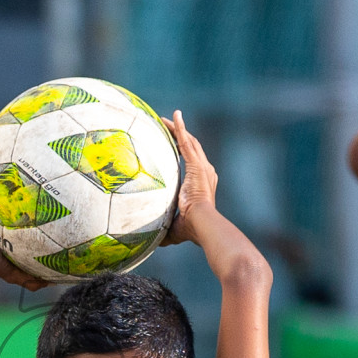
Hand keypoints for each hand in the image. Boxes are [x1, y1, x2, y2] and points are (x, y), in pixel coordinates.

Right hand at [0, 139, 46, 290]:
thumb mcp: (15, 270)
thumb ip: (34, 277)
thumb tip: (56, 282)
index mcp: (1, 223)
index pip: (14, 208)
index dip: (23, 199)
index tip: (37, 189)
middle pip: (1, 188)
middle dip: (8, 174)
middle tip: (22, 159)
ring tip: (0, 141)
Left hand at [160, 110, 219, 246]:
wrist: (203, 224)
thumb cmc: (192, 229)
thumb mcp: (175, 228)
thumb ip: (164, 231)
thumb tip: (151, 241)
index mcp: (203, 184)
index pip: (193, 162)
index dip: (184, 152)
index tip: (174, 145)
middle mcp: (206, 172)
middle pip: (192, 147)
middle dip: (180, 136)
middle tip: (169, 126)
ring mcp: (203, 167)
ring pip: (189, 141)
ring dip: (178, 129)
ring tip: (168, 118)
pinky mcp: (197, 165)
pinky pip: (186, 141)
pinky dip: (180, 128)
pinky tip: (174, 116)